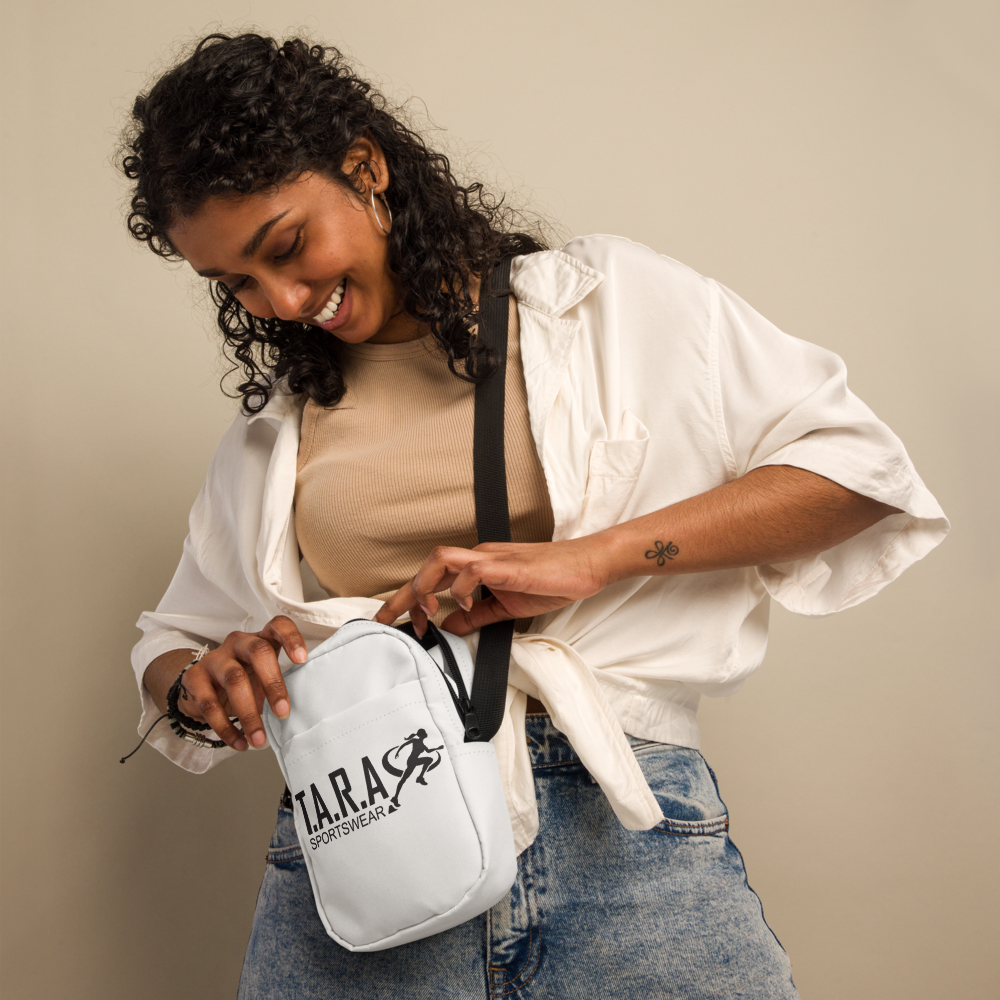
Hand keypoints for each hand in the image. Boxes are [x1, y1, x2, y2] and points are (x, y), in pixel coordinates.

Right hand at [142, 616, 306, 751]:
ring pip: (234, 679)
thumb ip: (279, 686)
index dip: (291, 638)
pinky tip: (239, 742)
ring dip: (248, 713)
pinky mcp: (194, 677)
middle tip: (283, 713)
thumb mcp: (263, 677)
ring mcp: (214, 658)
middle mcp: (238, 642)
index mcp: (261, 638)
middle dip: (273, 683)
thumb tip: (300, 713)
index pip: (278, 626)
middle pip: (258, 651)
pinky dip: (225, 727)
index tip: (302, 660)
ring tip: (259, 740)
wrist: (201, 689)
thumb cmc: (244, 681)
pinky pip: (209, 703)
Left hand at [373, 538, 611, 636]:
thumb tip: (448, 627)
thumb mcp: (506, 606)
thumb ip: (476, 616)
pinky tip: (465, 606)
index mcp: (477, 566)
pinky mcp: (507, 566)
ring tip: (423, 612)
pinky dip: (461, 589)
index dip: (407, 599)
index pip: (432, 578)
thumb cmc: (551, 581)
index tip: (395, 624)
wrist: (586, 566)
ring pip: (441, 560)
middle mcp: (478, 557)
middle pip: (427, 566)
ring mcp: (492, 559)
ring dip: (425, 586)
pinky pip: (472, 570)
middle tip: (383, 620)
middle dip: (400, 595)